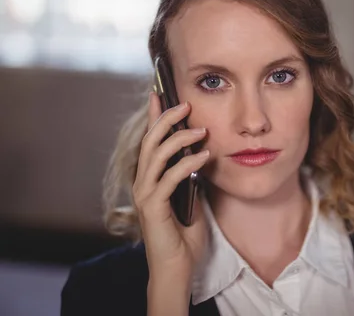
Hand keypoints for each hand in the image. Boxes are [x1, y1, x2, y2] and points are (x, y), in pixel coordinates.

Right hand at [133, 92, 208, 280]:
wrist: (177, 265)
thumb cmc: (184, 233)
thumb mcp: (190, 195)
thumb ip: (190, 174)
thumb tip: (202, 151)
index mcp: (151, 177)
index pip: (151, 140)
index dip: (155, 116)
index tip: (160, 93)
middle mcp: (143, 182)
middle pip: (150, 141)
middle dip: (166, 119)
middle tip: (186, 104)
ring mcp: (145, 194)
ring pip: (156, 155)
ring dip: (179, 138)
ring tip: (202, 130)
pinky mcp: (152, 207)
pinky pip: (170, 178)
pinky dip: (187, 164)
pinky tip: (204, 157)